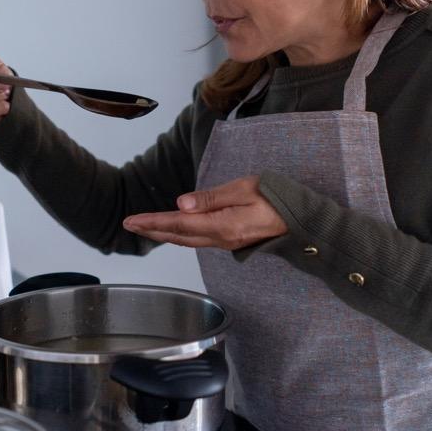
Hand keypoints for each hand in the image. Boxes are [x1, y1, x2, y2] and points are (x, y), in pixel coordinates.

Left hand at [122, 176, 287, 249]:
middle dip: (152, 230)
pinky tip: (173, 230)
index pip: (178, 224)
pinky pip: (197, 238)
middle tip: (129, 224)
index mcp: (222, 226)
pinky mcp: (230, 239)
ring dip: (164, 234)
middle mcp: (220, 238)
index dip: (153, 223)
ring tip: (145, 227)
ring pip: (187, 239)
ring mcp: (226, 241)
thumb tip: (180, 204)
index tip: (132, 220)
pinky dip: (179, 234)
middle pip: (178, 236)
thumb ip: (211, 198)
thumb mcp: (244, 189)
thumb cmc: (277, 199)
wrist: (301, 220)